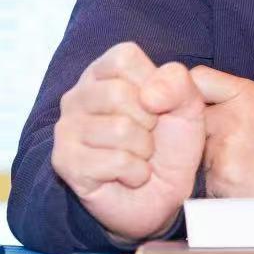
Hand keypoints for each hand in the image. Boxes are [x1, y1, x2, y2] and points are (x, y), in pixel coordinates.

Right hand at [51, 42, 204, 243]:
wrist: (162, 195)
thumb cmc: (169, 144)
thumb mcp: (188, 105)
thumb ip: (178, 83)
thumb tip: (148, 95)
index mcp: (102, 72)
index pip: (124, 58)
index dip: (152, 84)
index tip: (156, 106)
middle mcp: (77, 96)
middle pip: (120, 94)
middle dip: (148, 123)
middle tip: (147, 137)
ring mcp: (66, 129)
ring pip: (119, 129)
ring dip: (143, 150)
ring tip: (139, 157)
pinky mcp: (66, 162)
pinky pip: (116, 161)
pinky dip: (136, 173)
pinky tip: (130, 176)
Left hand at [190, 67, 253, 197]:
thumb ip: (234, 94)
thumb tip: (199, 87)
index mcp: (246, 94)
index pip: (200, 78)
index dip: (197, 91)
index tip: (203, 103)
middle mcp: (231, 118)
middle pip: (193, 116)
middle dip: (203, 127)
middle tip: (229, 139)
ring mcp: (222, 150)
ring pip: (195, 147)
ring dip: (208, 155)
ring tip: (240, 159)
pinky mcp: (217, 177)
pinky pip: (202, 173)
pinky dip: (215, 176)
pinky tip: (239, 175)